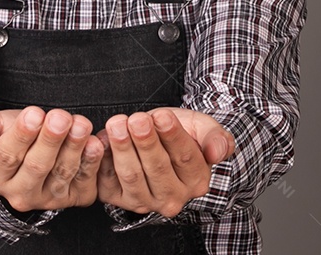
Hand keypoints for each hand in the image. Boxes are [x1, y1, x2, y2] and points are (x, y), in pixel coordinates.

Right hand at [0, 106, 103, 211]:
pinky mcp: (75, 197)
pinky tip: (96, 142)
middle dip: (50, 140)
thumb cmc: (9, 135)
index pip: (7, 157)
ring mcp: (49, 199)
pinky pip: (86, 180)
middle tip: (60, 117)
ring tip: (80, 124)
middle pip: (36, 167)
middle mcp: (20, 194)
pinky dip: (92, 162)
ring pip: (63, 173)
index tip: (34, 113)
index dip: (21, 135)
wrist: (30, 152)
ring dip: (74, 147)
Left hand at [96, 107, 235, 216]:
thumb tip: (219, 153)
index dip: (172, 136)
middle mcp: (172, 199)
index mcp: (197, 181)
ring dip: (122, 148)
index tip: (161, 116)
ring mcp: (144, 202)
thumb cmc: (183, 133)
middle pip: (158, 169)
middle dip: (145, 141)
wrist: (161, 142)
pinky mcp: (118, 199)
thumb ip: (216, 138)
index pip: (185, 158)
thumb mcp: (204, 128)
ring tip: (118, 124)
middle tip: (136, 119)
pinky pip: (107, 181)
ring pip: (132, 176)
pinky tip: (102, 139)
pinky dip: (103, 160)